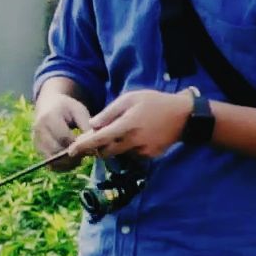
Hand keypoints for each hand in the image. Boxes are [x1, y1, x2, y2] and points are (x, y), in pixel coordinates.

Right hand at [33, 90, 92, 170]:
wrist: (48, 105)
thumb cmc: (66, 108)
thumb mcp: (79, 111)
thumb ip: (86, 126)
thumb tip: (94, 145)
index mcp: (48, 117)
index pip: (64, 138)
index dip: (79, 145)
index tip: (91, 146)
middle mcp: (38, 131)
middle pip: (56, 151)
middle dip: (74, 156)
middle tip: (86, 154)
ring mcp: (35, 141)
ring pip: (52, 161)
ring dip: (68, 164)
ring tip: (80, 158)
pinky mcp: (37, 150)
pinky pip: (50, 165)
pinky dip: (63, 166)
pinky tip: (72, 160)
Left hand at [68, 89, 193, 160]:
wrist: (184, 116)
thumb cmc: (154, 102)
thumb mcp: (130, 99)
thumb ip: (109, 113)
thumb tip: (92, 124)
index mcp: (126, 125)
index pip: (99, 139)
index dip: (84, 146)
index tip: (71, 150)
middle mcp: (133, 141)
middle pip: (106, 151)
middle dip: (97, 148)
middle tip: (92, 141)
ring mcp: (142, 150)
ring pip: (119, 154)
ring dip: (113, 147)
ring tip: (119, 132)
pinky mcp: (150, 156)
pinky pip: (132, 155)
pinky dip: (128, 148)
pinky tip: (136, 136)